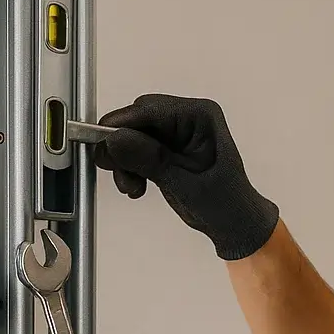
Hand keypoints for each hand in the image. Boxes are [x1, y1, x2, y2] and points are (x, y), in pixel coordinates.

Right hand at [96, 94, 279, 260]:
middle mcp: (188, 118)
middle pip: (136, 121)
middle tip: (118, 173)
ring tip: (132, 186)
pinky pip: (135, 150)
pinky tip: (137, 185)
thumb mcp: (184, 183)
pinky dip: (129, 167)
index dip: (120, 125)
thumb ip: (150, 160)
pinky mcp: (166, 147)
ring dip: (124, 162)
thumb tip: (116, 140)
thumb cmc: (227, 203)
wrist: (234, 223)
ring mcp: (176, 132)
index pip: (149, 109)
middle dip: (122, 149)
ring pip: (131, 136)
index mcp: (201, 116)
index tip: (100, 144)